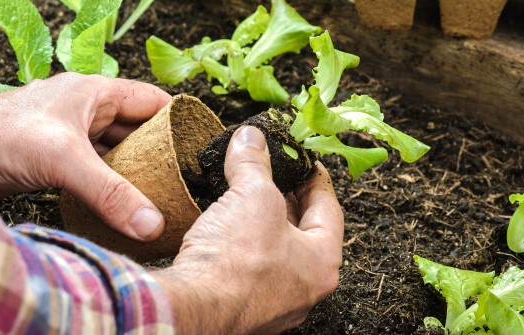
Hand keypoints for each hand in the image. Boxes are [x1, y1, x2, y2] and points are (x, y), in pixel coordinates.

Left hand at [0, 73, 170, 240]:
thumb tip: (151, 223)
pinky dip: (109, 187)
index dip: (178, 122)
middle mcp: (85, 111)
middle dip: (159, 155)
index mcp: (95, 93)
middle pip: (137, 131)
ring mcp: (69, 136)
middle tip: (181, 184)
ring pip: (115, 153)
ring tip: (158, 199)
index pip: (152, 102)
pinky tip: (120, 207)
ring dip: (133, 174)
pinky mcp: (54, 160)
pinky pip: (94, 172)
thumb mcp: (63, 160)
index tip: (198, 151)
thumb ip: (110, 192)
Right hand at [153, 127, 343, 333]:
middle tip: (274, 176)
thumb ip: (254, 163)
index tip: (305, 163)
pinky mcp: (242, 310)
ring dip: (262, 226)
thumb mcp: (251, 194)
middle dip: (286, 201)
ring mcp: (274, 305)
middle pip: (303, 233)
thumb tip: (251, 138)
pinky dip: (241, 249)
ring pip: (275, 255)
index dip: (315, 179)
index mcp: (322, 262)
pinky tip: (224, 233)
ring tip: (245, 199)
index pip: (329, 209)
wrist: (194, 308)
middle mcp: (304, 289)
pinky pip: (249, 272)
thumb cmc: (236, 261)